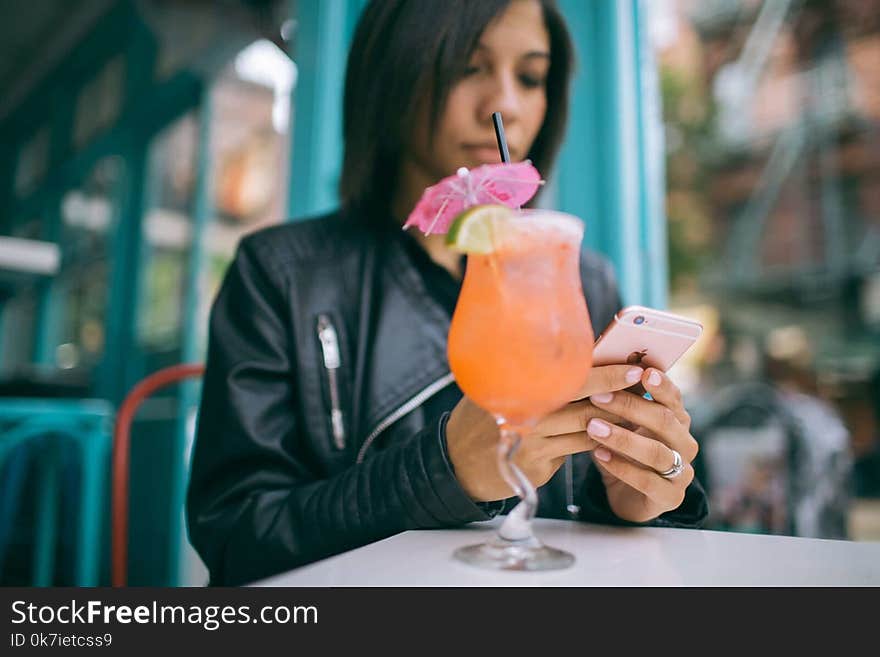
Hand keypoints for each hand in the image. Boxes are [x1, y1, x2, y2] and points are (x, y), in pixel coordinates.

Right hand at [445, 365, 642, 501]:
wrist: (458, 463)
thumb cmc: (483, 418)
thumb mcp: (497, 388)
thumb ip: (533, 377)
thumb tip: (580, 357)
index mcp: (518, 386)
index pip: (569, 374)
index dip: (603, 368)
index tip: (631, 363)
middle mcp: (526, 411)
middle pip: (583, 398)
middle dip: (618, 388)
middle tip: (643, 377)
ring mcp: (533, 439)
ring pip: (587, 425)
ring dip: (616, 417)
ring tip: (638, 406)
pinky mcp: (540, 463)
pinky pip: (579, 447)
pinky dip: (601, 438)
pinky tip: (616, 432)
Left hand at [585, 368, 697, 522]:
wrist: (629, 496)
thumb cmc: (624, 451)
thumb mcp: (623, 424)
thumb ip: (620, 401)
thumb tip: (598, 369)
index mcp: (677, 421)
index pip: (673, 398)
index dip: (660, 385)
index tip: (642, 372)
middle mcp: (685, 443)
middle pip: (665, 421)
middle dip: (631, 406)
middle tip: (598, 396)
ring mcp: (681, 472)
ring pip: (656, 453)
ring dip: (622, 438)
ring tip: (593, 427)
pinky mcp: (670, 497)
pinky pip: (648, 481)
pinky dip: (622, 467)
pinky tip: (599, 455)